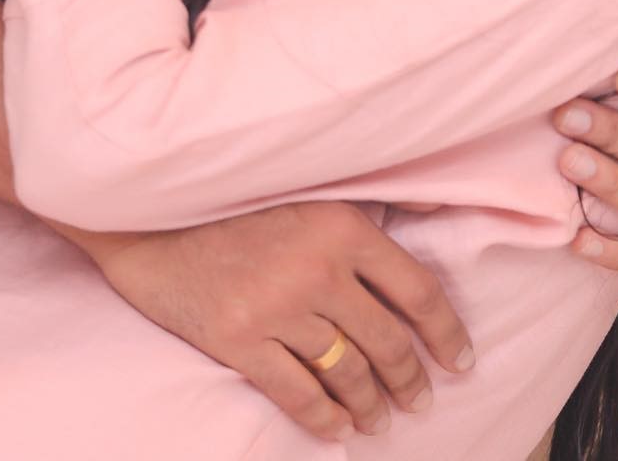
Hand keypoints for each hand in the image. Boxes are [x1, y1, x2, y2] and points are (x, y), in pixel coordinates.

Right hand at [57, 202, 474, 441]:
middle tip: (422, 399)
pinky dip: (323, 419)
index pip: (417, 290)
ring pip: (346, 371)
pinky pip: (295, 394)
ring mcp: (277, 308)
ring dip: (371, 403)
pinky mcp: (239, 340)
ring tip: (381, 419)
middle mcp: (319, 269)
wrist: (156, 211)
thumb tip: (434, 222)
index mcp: (344, 226)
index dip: (446, 332)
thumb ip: (370, 206)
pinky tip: (338, 430)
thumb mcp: (314, 187)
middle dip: (411, 378)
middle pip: (387, 340)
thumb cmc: (241, 196)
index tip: (462, 359)